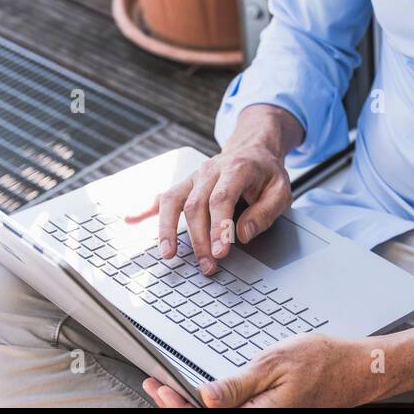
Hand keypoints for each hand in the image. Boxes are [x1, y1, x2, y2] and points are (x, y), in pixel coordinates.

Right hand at [125, 143, 291, 275]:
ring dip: (168, 230)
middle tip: (208, 265)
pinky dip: (145, 208)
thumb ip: (265, 213)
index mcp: (236, 169)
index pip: (221, 198)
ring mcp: (194, 177)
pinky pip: (162, 196)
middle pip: (196, 205)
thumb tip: (242, 234)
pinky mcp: (185, 184)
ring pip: (173, 201)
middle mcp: (210, 170)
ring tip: (168, 254)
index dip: (218, 226)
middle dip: (199, 239)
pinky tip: (131, 219)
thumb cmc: (267, 173)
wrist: (253, 148)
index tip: (220, 251)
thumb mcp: (281, 191)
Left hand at [142, 333, 372, 407]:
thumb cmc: (321, 363)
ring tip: (166, 390)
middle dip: (176, 406)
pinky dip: (209, 407)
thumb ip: (237, 385)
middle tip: (153, 387)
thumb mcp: (274, 364)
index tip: (159, 387)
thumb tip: (204, 397)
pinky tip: (197, 396)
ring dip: (190, 408)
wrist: (355, 371)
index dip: (177, 405)